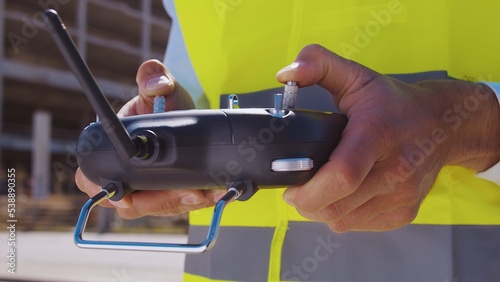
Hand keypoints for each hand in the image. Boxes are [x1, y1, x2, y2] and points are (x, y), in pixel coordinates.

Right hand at [75, 59, 225, 218]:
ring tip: (204, 193)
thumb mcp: (162, 88)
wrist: (187, 115)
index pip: (92, 180)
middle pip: (132, 204)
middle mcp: (127, 175)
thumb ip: (155, 78)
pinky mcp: (172, 193)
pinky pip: (182, 204)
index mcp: (112, 151)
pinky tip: (216, 193)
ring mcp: (150, 188)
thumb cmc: (166, 103)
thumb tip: (156, 82)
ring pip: (159, 208)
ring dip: (182, 203)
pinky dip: (200, 201)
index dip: (107, 192)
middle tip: (186, 192)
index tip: (128, 197)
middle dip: (159, 202)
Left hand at [277, 44, 499, 231]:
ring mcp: (403, 196)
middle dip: (305, 203)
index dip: (309, 189)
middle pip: (336, 206)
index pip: (343, 174)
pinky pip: (357, 225)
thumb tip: (285, 74)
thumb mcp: (357, 76)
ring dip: (321, 210)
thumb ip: (319, 65)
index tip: (290, 186)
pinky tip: (343, 195)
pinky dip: (342, 215)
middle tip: (297, 189)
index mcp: (378, 134)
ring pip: (342, 220)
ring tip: (319, 189)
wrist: (444, 125)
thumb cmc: (394, 103)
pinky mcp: (404, 212)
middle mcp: (395, 170)